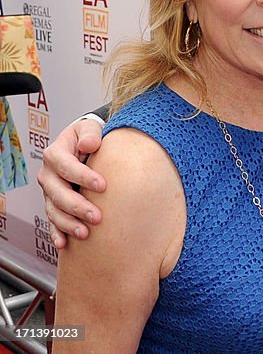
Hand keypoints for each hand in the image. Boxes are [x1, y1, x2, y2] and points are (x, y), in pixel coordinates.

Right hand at [37, 119, 106, 248]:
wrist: (85, 144)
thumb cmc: (89, 136)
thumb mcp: (89, 128)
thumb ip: (90, 133)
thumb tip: (90, 143)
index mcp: (55, 154)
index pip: (66, 167)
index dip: (83, 177)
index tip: (103, 186)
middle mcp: (48, 175)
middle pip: (58, 194)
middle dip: (77, 207)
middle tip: (97, 217)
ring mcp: (50, 191)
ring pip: (54, 211)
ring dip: (69, 224)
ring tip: (85, 233)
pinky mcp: (54, 204)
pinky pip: (53, 221)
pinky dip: (57, 233)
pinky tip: (64, 243)